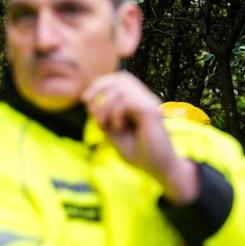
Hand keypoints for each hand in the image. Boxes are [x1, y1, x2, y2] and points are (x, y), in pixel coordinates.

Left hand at [82, 72, 197, 203]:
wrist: (157, 168)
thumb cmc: (136, 151)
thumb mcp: (112, 131)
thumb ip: (102, 114)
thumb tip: (89, 98)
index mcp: (137, 101)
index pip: (119, 78)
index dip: (99, 84)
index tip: (86, 101)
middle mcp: (145, 99)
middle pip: (120, 78)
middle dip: (99, 91)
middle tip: (93, 113)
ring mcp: (150, 104)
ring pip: (122, 89)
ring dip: (105, 106)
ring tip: (104, 124)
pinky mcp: (152, 112)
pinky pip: (127, 102)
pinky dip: (116, 113)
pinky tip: (118, 127)